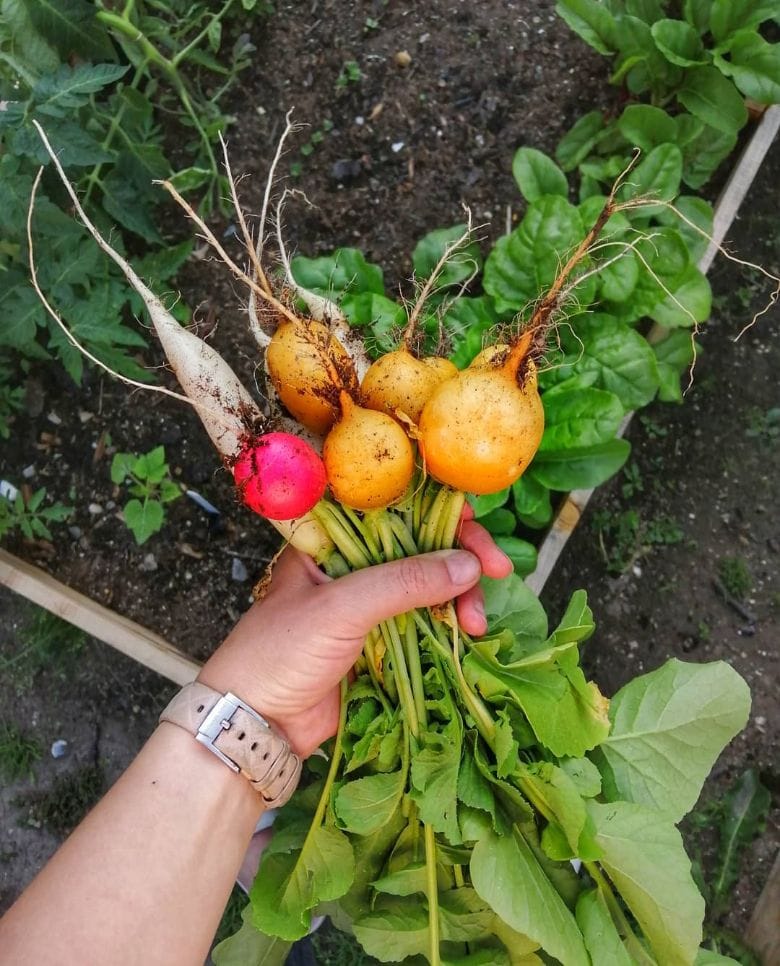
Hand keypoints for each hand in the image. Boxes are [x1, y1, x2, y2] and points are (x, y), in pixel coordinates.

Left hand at [198, 522, 511, 755]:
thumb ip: (403, 583)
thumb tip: (467, 565)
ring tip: (476, 623)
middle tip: (496, 571)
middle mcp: (352, 564)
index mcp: (332, 540)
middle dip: (460, 555)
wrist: (253, 723)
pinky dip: (448, 625)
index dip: (439, 511)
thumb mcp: (340, 608)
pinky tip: (467, 633)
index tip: (476, 528)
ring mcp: (366, 603)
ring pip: (427, 584)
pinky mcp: (378, 640)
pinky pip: (423, 622)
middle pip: (420, 544)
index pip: (395, 507)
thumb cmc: (279, 651)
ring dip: (458, 597)